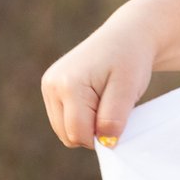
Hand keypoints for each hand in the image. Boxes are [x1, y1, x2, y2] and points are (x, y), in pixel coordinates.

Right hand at [41, 13, 158, 149]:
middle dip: (93, 132)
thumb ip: (114, 117)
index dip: (102, 136)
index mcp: (68, 85)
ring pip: (64, 130)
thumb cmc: (130, 60)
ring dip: (88, 126)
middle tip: (114, 109)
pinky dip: (83, 119)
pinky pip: (64, 120)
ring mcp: (49, 87)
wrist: (128, 36)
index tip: (121, 120)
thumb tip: (105, 143)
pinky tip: (97, 101)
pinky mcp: (52, 89)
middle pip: (68, 135)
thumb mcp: (128, 88)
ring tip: (106, 102)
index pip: (78, 132)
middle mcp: (52, 86)